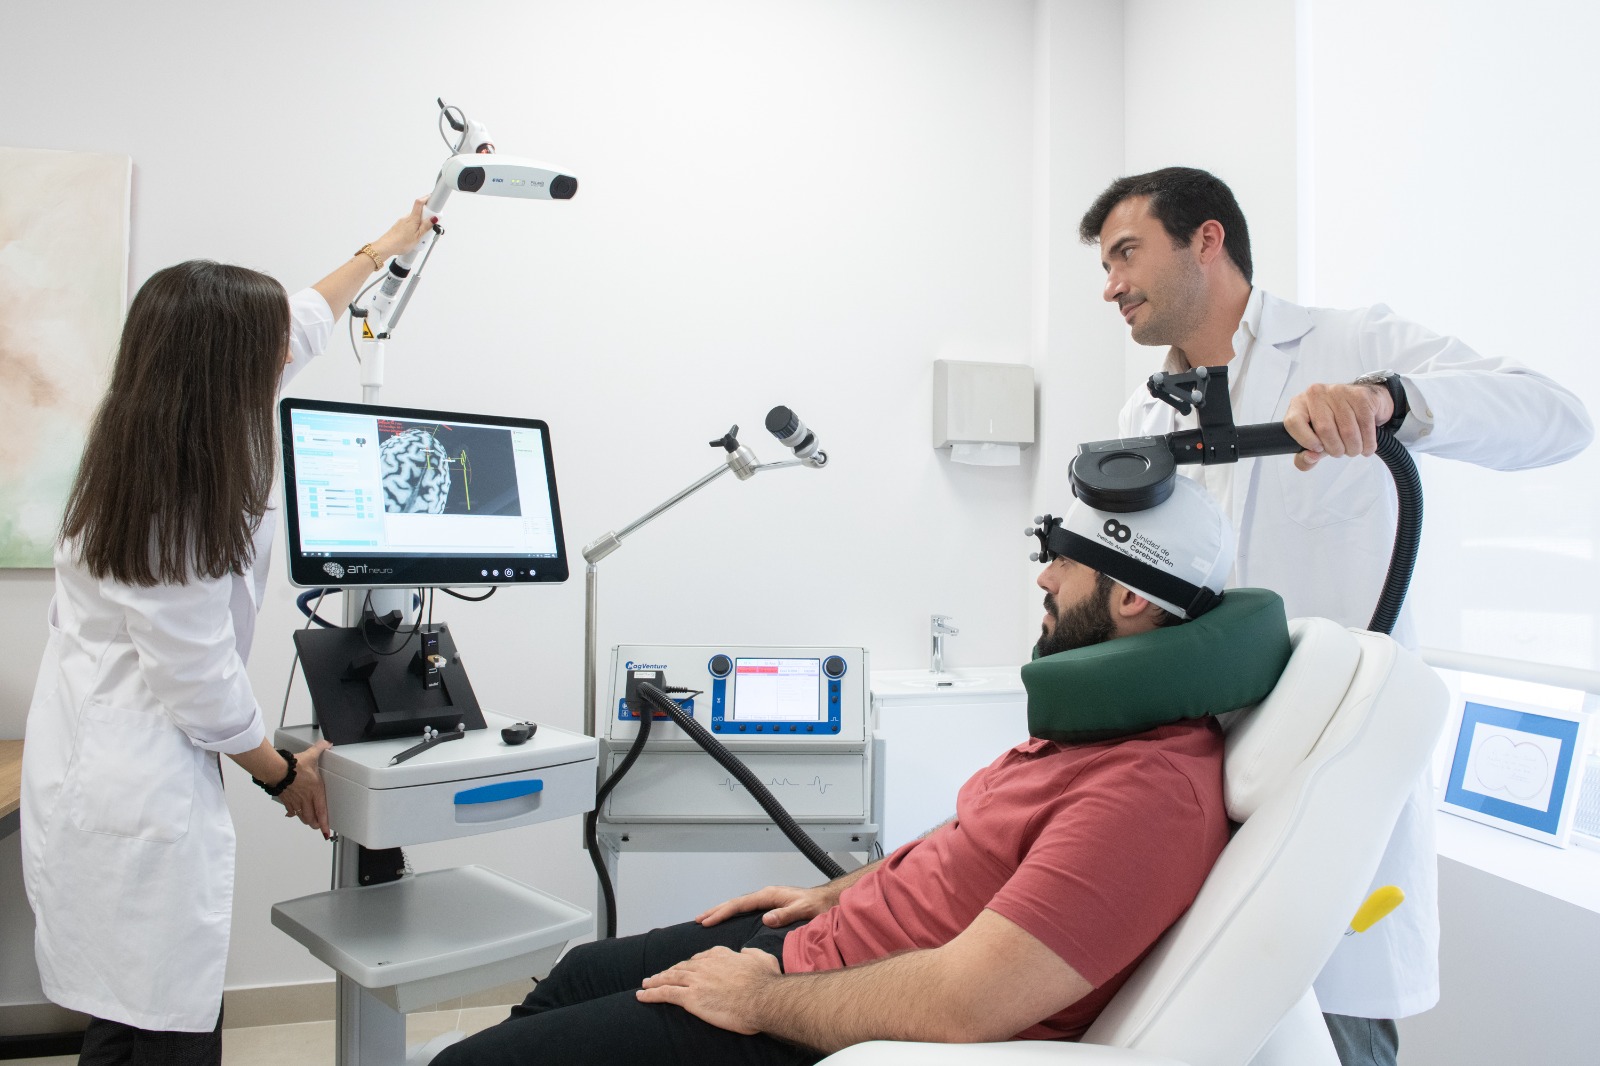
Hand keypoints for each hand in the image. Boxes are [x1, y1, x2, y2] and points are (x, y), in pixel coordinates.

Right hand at [277, 740, 331, 837]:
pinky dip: (292, 814)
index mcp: (315, 790)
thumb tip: (327, 743)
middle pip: (311, 817)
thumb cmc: (295, 765)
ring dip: (306, 820)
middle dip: (316, 824)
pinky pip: (290, 811)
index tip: (326, 831)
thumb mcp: (311, 755)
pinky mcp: (286, 799)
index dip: (325, 822)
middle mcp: (306, 798)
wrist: (277, 770)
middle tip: (319, 827)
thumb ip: (320, 748)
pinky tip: (292, 814)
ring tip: (309, 822)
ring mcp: (295, 800)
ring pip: (301, 816)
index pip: (322, 810)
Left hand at [368, 198, 436, 260]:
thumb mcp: (418, 236)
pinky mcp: (400, 225)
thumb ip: (426, 226)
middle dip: (427, 218)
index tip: (434, 201)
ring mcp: (403, 221)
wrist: (387, 246)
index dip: (427, 198)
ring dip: (420, 224)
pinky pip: (410, 223)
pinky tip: (414, 236)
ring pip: (415, 219)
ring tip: (421, 236)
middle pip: (419, 212)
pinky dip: (415, 228)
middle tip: (429, 227)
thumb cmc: (400, 243)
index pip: (419, 203)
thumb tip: (434, 218)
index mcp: (412, 218)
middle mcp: (407, 217)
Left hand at [637, 946, 779, 1033]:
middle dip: (669, 971)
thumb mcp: (763, 959)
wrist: (763, 999)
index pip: (701, 957)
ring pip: (670, 977)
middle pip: (681, 967)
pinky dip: (650, 994)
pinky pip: (665, 994)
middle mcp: (706, 965)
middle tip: (658, 975)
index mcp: (722, 956)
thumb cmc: (766, 982)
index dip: (691, 963)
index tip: (686, 966)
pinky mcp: (690, 997)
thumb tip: (745, 951)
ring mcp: (696, 980)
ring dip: (655, 980)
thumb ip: (752, 953)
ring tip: (645, 984)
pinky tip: (641, 996)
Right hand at [696, 884, 838, 928]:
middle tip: (698, 919)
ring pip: (739, 905)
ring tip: (707, 919)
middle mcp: (766, 895)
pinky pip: (746, 909)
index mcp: (769, 895)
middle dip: (716, 910)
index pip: (740, 904)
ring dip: (723, 911)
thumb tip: (766, 919)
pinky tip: (729, 919)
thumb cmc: (817, 905)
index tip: (707, 921)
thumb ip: (786, 914)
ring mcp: (767, 900)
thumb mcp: (803, 910)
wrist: (827, 900)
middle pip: (735, 902)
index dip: (722, 912)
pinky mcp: (770, 905)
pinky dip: (734, 913)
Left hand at [1283, 382, 1393, 470]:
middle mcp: (1316, 394)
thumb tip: (1310, 457)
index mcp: (1299, 404)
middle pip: (1324, 430)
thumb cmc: (1333, 424)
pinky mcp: (1360, 395)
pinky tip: (1367, 445)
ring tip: (1354, 448)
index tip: (1317, 449)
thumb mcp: (1314, 442)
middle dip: (1335, 450)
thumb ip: (1305, 458)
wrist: (1362, 404)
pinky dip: (1368, 443)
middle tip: (1341, 452)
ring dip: (1353, 448)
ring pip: (1347, 431)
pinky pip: (1365, 426)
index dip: (1306, 441)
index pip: (1293, 422)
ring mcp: (1338, 392)